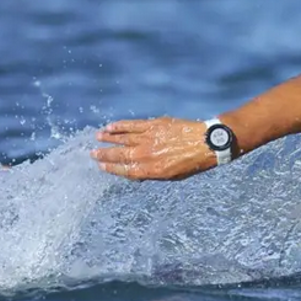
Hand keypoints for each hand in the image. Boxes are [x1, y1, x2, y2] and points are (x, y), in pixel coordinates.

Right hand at [93, 117, 217, 180]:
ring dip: (108, 139)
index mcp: (151, 170)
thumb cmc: (193, 162)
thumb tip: (137, 174)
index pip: (124, 170)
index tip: (101, 166)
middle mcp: (146, 155)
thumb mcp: (173, 176)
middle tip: (92, 154)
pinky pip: (131, 125)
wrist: (208, 142)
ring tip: (97, 138)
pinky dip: (119, 126)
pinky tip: (110, 127)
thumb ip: (153, 174)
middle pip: (119, 155)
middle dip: (104, 155)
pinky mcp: (154, 125)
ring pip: (122, 139)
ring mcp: (149, 139)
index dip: (111, 168)